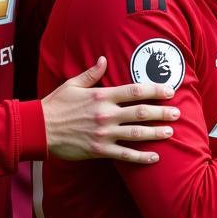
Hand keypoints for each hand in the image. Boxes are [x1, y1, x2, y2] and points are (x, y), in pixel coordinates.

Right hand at [42, 56, 178, 163]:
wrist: (38, 129)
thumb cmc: (55, 105)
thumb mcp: (72, 84)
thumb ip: (91, 73)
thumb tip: (104, 60)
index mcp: (102, 95)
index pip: (135, 91)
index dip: (155, 90)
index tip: (169, 91)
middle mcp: (106, 114)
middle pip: (141, 112)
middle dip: (162, 112)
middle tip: (177, 113)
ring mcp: (104, 133)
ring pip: (137, 133)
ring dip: (156, 133)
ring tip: (171, 132)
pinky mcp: (100, 150)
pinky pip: (125, 155)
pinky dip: (141, 157)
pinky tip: (155, 157)